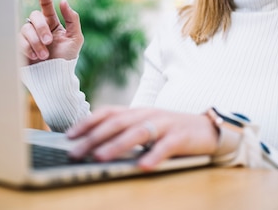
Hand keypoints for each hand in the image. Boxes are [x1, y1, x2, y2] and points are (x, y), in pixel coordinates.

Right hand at [19, 0, 83, 63]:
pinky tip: (36, 57)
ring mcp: (29, 37)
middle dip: (41, 28)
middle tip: (49, 41)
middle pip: (34, 16)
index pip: (46, 7)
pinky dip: (29, 48)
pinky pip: (19, 41)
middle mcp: (39, 28)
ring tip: (45, 55)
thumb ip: (72, 19)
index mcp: (52, 24)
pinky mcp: (20, 47)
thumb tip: (64, 1)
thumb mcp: (75, 38)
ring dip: (36, 42)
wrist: (56, 77)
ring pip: (26, 29)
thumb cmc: (67, 59)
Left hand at [65, 106, 218, 170]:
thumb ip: (126, 131)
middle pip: (118, 123)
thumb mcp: (147, 127)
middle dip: (94, 138)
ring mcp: (165, 124)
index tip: (69, 136)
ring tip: (101, 158)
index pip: (108, 112)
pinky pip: (166, 146)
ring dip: (117, 145)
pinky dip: (154, 156)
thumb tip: (94, 145)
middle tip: (75, 153)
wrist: (208, 129)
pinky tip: (142, 166)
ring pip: (138, 132)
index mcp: (138, 111)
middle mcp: (148, 114)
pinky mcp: (182, 137)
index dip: (87, 122)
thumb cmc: (172, 131)